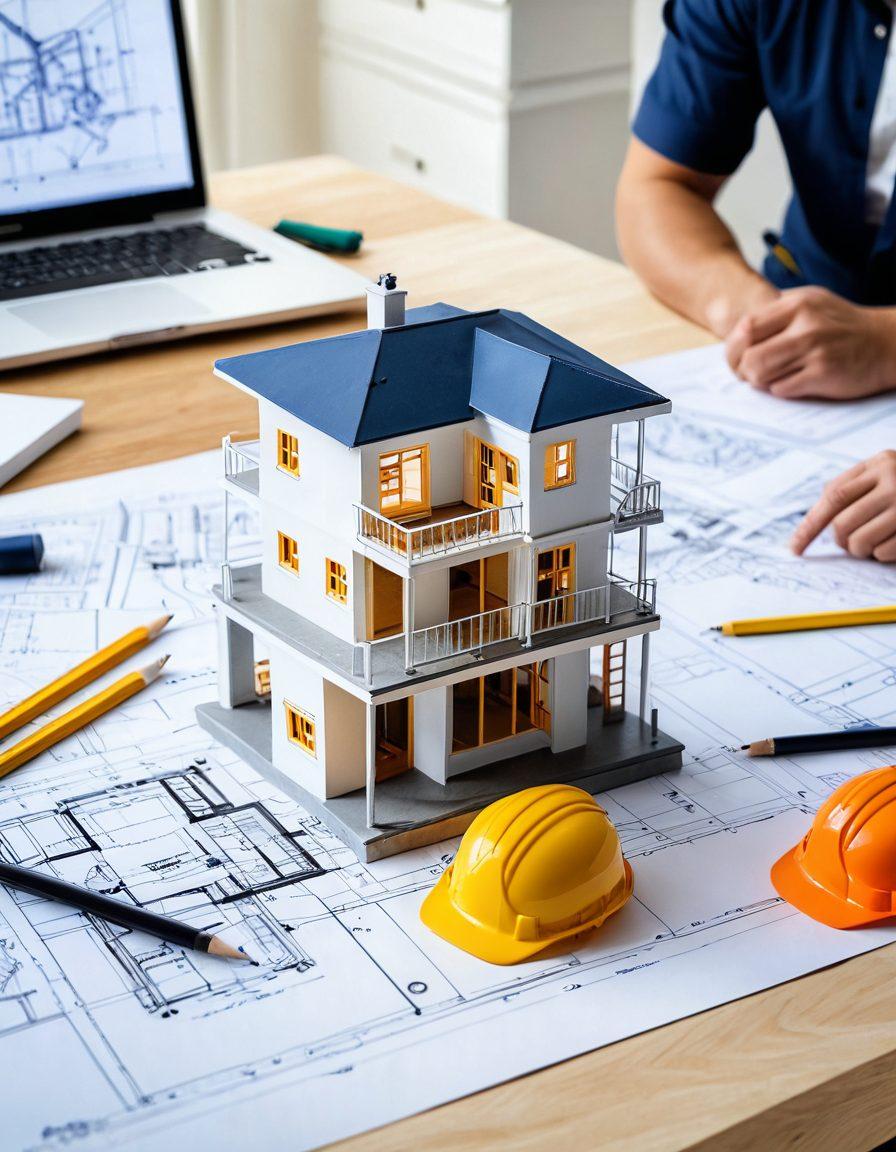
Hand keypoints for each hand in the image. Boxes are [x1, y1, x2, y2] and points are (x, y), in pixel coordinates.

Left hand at [725, 287, 895, 399]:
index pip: (746, 327)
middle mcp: (806, 325)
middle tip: (750, 374)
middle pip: (748, 354)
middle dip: (743, 369)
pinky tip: (794, 383)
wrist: (887, 343)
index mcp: (798, 304)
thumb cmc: (842, 326)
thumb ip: (778, 311)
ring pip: (760, 374)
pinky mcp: (824, 374)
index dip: (734, 347)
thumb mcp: (813, 303)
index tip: (738, 357)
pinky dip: (781, 390)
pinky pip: (782, 389)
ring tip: (772, 378)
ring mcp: (815, 350)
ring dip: (760, 381)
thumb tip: (738, 331)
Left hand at [791, 451, 895, 558]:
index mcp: (878, 465)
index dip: (811, 524)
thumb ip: (851, 486)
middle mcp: (893, 480)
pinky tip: (889, 545)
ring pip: (860, 540)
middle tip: (848, 544)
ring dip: (859, 550)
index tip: (795, 547)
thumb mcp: (883, 473)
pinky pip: (883, 552)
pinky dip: (880, 555)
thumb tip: (813, 518)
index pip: (833, 496)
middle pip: (842, 522)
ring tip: (870, 545)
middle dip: (839, 540)